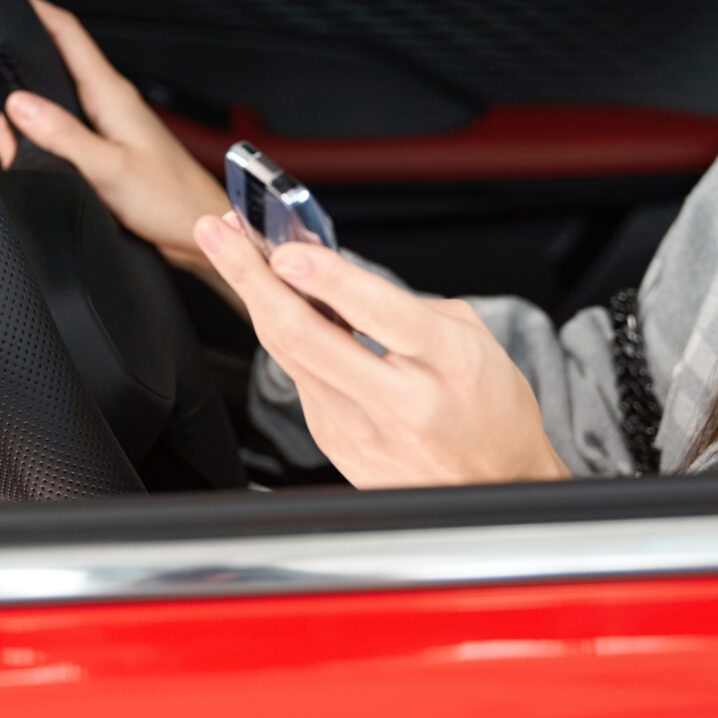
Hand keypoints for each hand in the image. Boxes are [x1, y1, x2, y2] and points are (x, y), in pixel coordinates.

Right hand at [0, 0, 232, 293]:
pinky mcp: (105, 150)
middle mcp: (108, 103)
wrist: (200, 230)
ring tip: (17, 152)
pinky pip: (63, 133)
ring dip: (28, 124)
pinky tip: (38, 163)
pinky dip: (42, 144)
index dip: (36, 10)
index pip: (68, 34)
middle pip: (52, 69)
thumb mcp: (108, 168)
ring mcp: (106, 126)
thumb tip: (19, 104)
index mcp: (111, 94)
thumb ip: (62, 135)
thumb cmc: (171, 201)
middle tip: (1, 118)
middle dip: (16, 84)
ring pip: (53, 105)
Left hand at [194, 213, 570, 488]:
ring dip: (254, 300)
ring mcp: (365, 431)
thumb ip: (406, 307)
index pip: (376, 312)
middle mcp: (402, 401)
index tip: (286, 248)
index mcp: (448, 362)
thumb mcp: (473, 339)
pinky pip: (300, 382)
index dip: (325, 278)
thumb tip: (336, 280)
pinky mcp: (340, 447)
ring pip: (290, 357)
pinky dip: (283, 338)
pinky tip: (273, 307)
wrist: (498, 484)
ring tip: (232, 254)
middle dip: (252, 276)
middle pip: (307, 335)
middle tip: (219, 233)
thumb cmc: (491, 409)